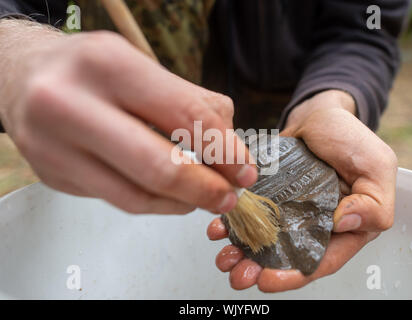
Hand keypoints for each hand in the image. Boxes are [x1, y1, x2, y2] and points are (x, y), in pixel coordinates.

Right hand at [0, 21, 256, 213]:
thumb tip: (232, 147)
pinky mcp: (53, 177)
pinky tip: (171, 197)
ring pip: (136, 196)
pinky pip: (117, 200)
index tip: (244, 169)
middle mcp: (71, 105)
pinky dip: (154, 203)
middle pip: (157, 167)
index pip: (184, 114)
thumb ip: (193, 102)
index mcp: (107, 65)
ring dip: (182, 203)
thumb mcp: (142, 66)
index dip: (224, 150)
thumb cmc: (91, 71)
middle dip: (205, 189)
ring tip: (205, 198)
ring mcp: (55, 147)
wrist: (23, 78)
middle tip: (229, 196)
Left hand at [207, 90, 396, 291]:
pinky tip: (219, 227)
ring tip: (223, 257)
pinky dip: (233, 224)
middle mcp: (314, 225)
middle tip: (237, 275)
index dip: (295, 275)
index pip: (321, 261)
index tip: (267, 279)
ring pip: (264, 241)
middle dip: (260, 269)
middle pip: (287, 258)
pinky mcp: (269, 197)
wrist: (319, 114)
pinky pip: (250, 214)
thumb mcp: (376, 167)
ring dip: (242, 252)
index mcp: (345, 228)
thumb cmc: (350, 137)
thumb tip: (345, 224)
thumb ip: (374, 203)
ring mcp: (289, 212)